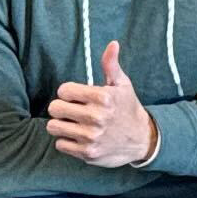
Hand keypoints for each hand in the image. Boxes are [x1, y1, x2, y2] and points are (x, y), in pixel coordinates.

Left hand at [47, 41, 159, 167]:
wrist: (142, 139)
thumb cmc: (128, 109)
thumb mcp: (122, 85)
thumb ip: (111, 65)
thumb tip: (112, 43)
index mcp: (103, 97)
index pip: (64, 91)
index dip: (67, 92)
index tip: (75, 96)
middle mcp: (96, 117)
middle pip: (55, 108)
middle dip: (61, 108)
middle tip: (70, 111)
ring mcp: (91, 137)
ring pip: (54, 127)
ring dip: (61, 125)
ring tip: (72, 124)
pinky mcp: (87, 153)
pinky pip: (60, 144)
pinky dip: (66, 141)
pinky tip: (78, 137)